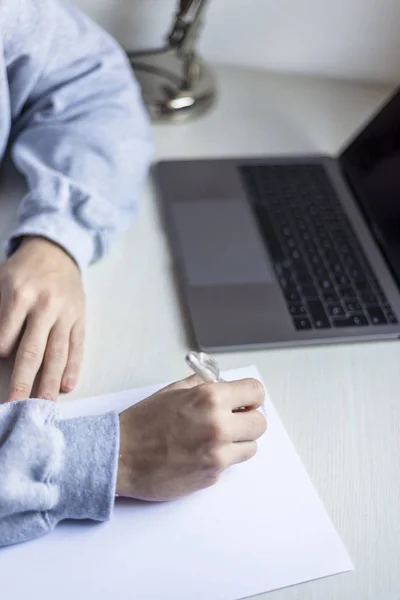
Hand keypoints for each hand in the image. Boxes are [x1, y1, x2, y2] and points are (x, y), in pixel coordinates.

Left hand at [0, 237, 84, 401]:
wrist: (56, 252)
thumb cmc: (21, 272)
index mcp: (18, 295)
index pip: (5, 339)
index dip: (0, 355)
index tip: (0, 364)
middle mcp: (44, 306)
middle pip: (32, 352)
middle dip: (23, 382)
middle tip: (16, 406)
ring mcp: (65, 314)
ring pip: (57, 354)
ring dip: (49, 383)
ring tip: (44, 406)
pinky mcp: (80, 319)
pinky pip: (77, 347)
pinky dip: (73, 368)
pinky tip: (67, 386)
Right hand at [117, 376, 266, 500]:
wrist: (120, 456)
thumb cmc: (142, 423)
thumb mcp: (173, 391)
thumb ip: (203, 386)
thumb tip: (224, 385)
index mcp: (210, 398)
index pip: (256, 392)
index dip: (250, 397)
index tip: (244, 401)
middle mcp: (218, 425)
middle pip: (260, 423)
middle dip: (247, 420)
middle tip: (231, 420)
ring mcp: (217, 454)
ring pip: (251, 446)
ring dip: (238, 442)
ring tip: (214, 439)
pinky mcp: (212, 476)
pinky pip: (230, 464)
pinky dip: (220, 459)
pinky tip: (199, 453)